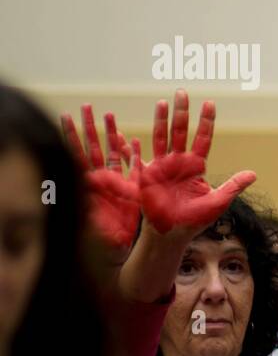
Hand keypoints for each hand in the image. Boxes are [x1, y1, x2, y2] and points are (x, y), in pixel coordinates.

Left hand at [61, 105, 141, 251]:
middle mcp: (99, 178)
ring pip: (111, 153)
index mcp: (86, 183)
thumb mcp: (87, 217)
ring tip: (108, 114)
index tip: (66, 116)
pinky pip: (134, 169)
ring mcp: (115, 182)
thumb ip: (86, 199)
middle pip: (92, 146)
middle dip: (89, 126)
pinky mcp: (131, 190)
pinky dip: (133, 155)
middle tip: (86, 106)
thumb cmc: (98, 238)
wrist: (114, 249)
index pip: (76, 153)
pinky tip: (132, 141)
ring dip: (111, 133)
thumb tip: (82, 183)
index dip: (71, 135)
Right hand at [139, 89, 256, 234]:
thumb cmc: (195, 220)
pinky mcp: (148, 175)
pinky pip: (141, 157)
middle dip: (182, 112)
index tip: (209, 103)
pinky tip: (128, 134)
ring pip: (162, 137)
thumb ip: (233, 186)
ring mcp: (163, 166)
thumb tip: (253, 174)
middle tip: (182, 91)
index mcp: (196, 165)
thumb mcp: (217, 202)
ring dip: (161, 119)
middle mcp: (179, 161)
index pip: (202, 137)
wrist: (173, 233)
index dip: (205, 121)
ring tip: (162, 101)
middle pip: (181, 131)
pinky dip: (133, 147)